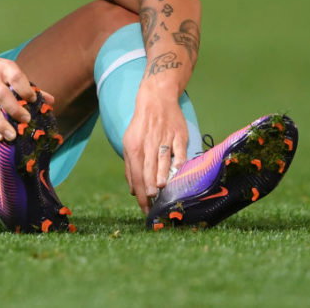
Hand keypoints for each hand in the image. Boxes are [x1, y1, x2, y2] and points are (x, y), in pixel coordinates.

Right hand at [0, 51, 53, 141]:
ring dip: (2, 124)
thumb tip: (50, 101)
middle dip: (14, 109)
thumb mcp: (10, 70)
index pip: (16, 78)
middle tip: (26, 120)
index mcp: (4, 68)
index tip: (32, 99)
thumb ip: (29, 86)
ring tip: (12, 136)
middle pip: (2, 95)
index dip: (25, 89)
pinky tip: (0, 137)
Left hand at [121, 80, 189, 212]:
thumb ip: (131, 167)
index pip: (136, 176)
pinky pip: (179, 150)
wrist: (156, 100)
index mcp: (134, 148)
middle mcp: (148, 144)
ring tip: (161, 191)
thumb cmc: (142, 126)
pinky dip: (178, 161)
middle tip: (153, 207)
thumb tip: (133, 190)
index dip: (140, 194)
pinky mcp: (178, 134)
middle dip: (149, 190)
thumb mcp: (129, 143)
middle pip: (148, 170)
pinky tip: (178, 172)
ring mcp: (164, 139)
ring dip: (161, 176)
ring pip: (162, 160)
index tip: (145, 209)